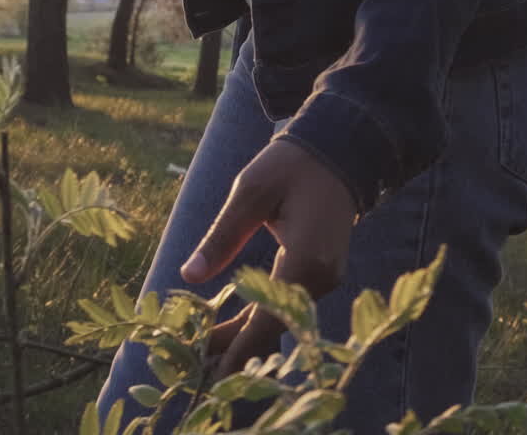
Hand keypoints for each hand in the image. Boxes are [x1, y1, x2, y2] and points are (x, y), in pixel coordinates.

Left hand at [180, 139, 357, 378]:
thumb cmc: (290, 165)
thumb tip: (189, 277)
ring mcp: (326, 277)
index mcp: (304, 258)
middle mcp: (321, 277)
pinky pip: (289, 307)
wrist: (337, 153)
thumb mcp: (250, 193)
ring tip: (207, 349)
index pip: (269, 317)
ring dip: (247, 334)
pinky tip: (234, 327)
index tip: (212, 373)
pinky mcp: (323, 274)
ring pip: (282, 319)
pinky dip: (261, 318)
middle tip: (196, 364)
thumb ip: (222, 236)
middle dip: (237, 347)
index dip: (240, 348)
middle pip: (275, 326)